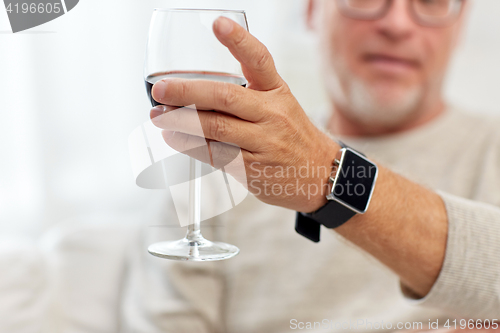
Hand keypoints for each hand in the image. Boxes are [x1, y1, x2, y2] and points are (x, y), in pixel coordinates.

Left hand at [149, 16, 339, 212]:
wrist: (321, 175)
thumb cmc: (292, 135)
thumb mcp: (281, 104)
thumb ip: (248, 92)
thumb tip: (198, 88)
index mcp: (278, 92)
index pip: (260, 60)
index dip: (239, 40)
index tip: (217, 24)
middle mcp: (272, 115)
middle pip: (225, 97)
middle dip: (188, 91)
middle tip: (161, 89)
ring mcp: (263, 143)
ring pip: (215, 128)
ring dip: (180, 121)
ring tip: (158, 115)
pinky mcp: (253, 169)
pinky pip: (216, 155)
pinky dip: (189, 146)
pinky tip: (173, 138)